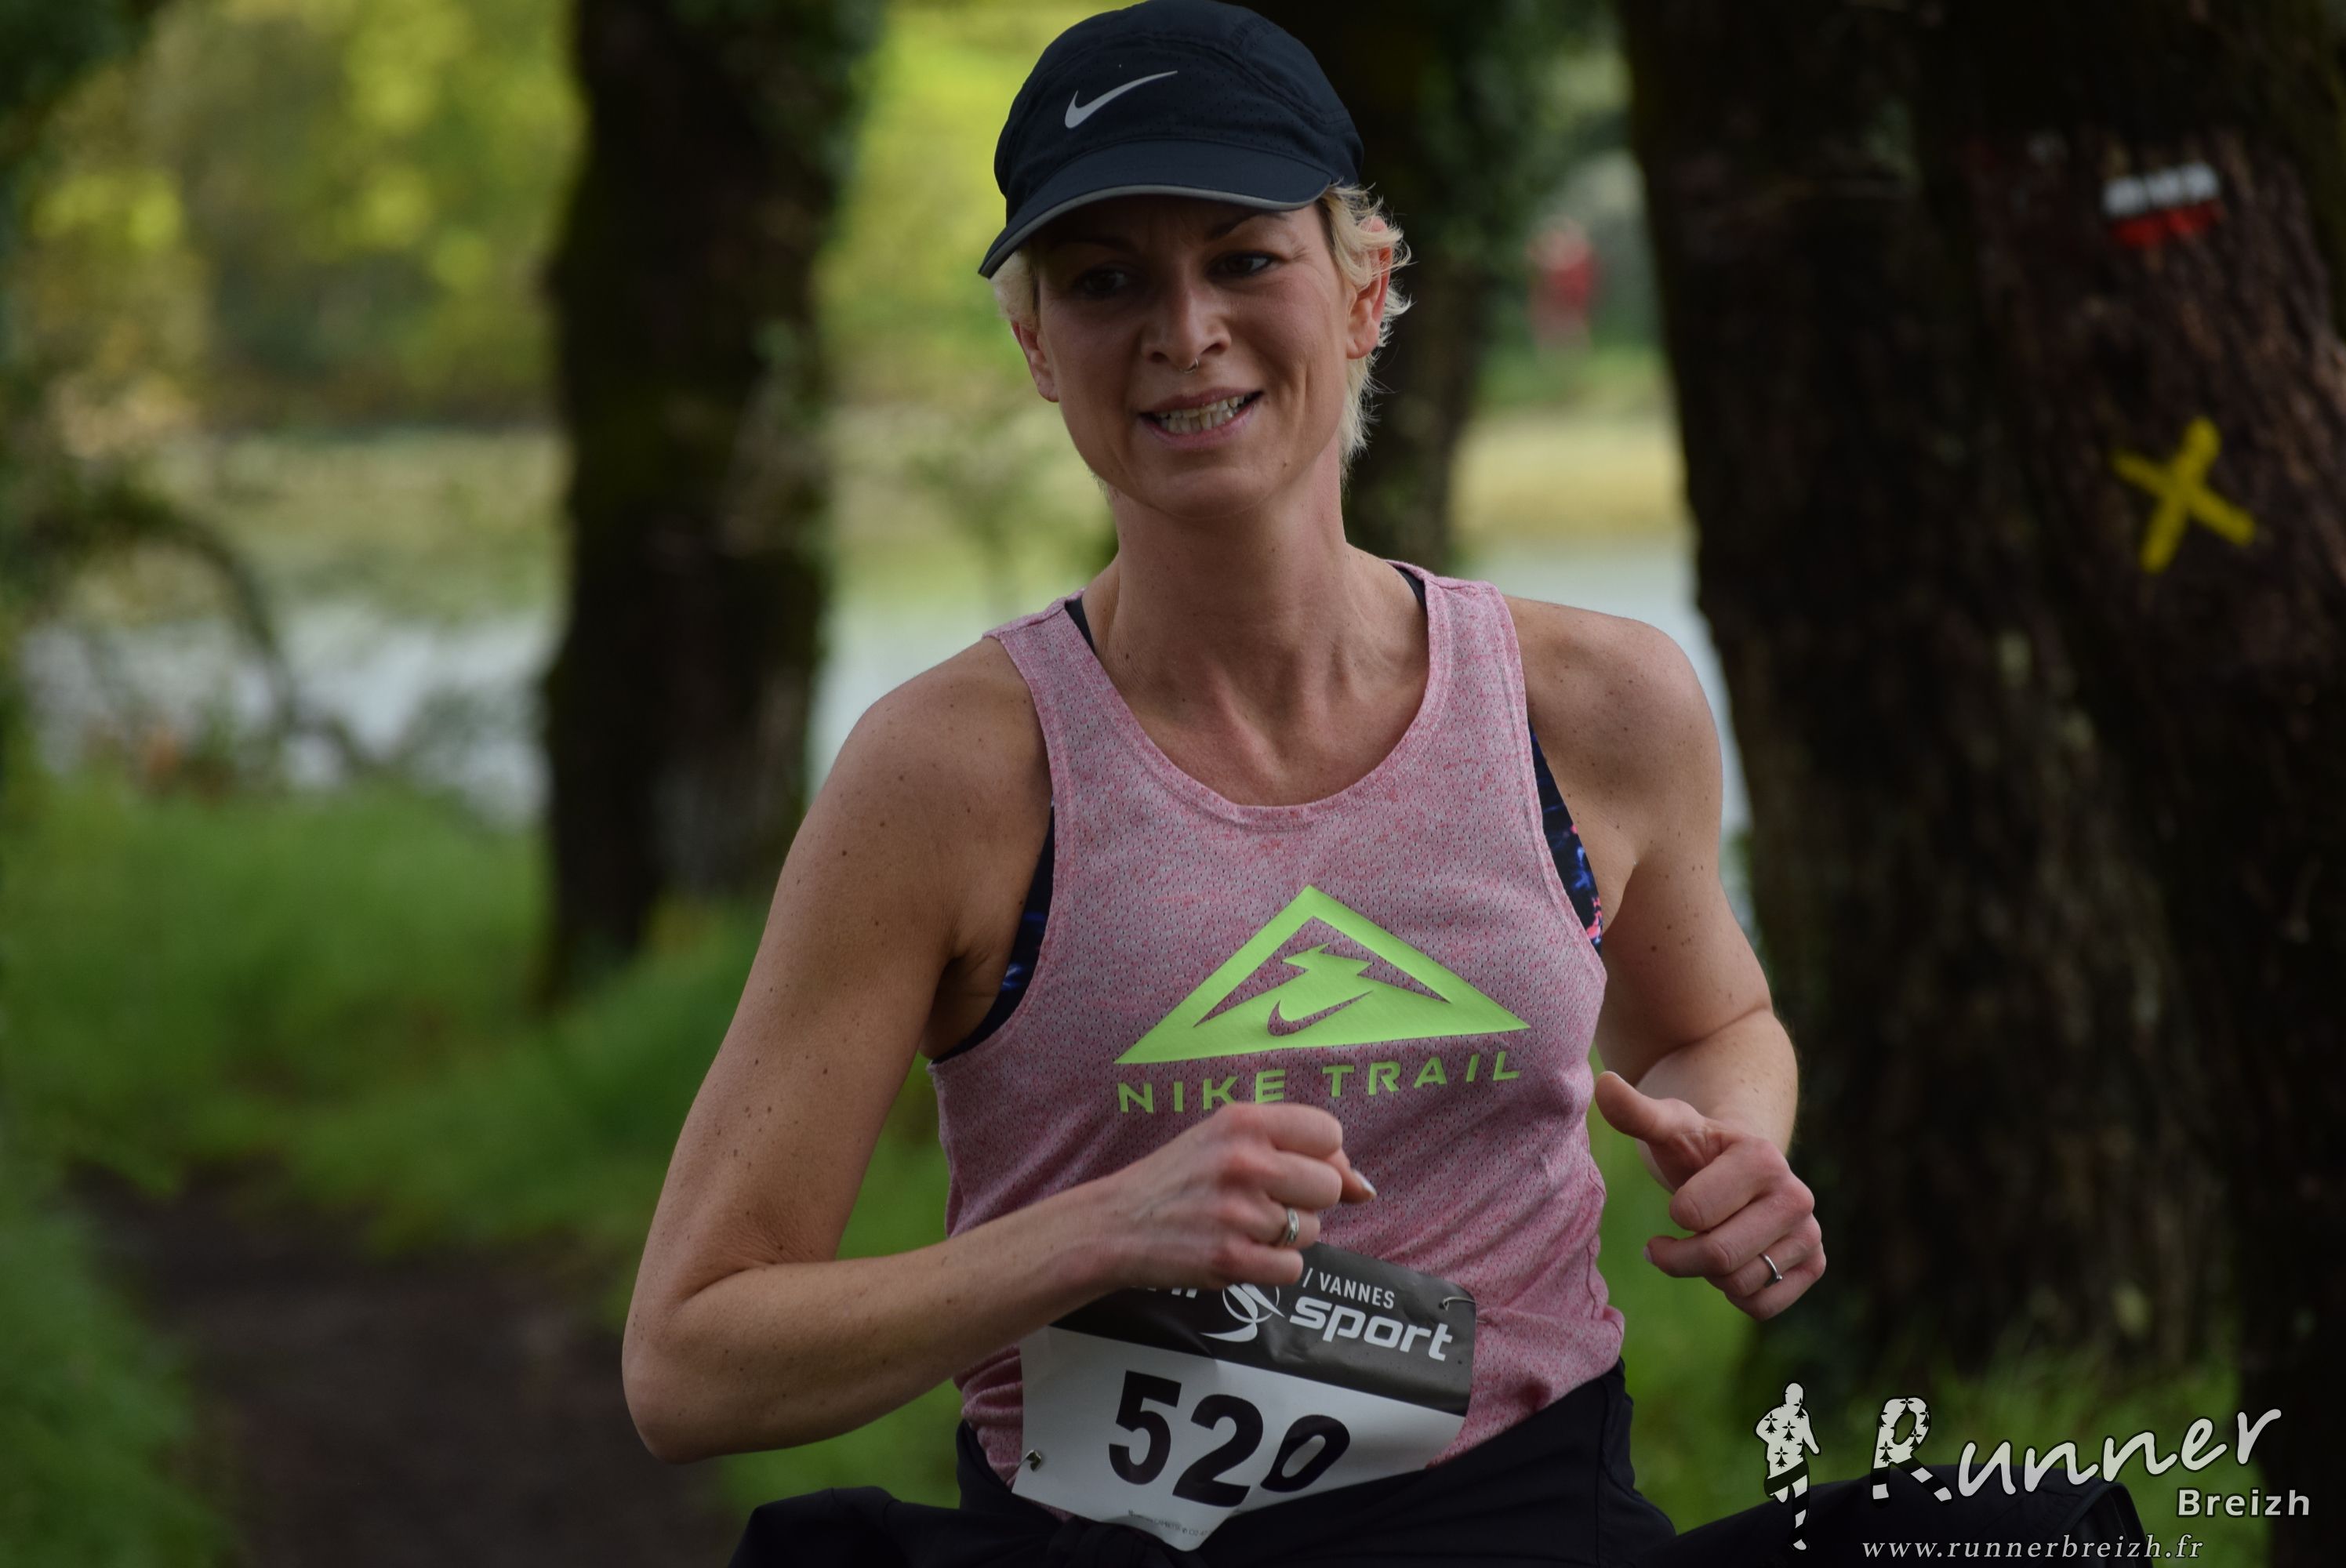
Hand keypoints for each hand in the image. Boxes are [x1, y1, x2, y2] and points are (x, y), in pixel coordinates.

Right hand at [1103, 1102, 1375, 1292]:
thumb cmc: (1180, 1178)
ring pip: (1311, 1231)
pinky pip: (1292, 1269)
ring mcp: (1238, 1212)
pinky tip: (1241, 1251)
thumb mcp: (1229, 1140)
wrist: (1117, 1224)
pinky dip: (1272, 1267)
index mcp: (1243, 1121)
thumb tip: (1365, 1189)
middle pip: (1328, 1186)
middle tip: (1263, 1201)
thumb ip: (1298, 1152)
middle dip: (1305, 1201)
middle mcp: (1244, 1161)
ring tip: (1242, 1225)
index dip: (1319, 1157)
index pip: (1329, 1134)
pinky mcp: (1231, 1259)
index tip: (1292, 1168)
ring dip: (1285, 1236)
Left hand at [1592, 1069, 1822, 1320]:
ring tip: (1712, 1241)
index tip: (1678, 1204)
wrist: (1740, 1170)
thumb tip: (1603, 1084)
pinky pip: (1762, 1307)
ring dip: (1709, 1275)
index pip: (1692, 1215)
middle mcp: (1797, 1196)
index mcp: (1761, 1158)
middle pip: (1718, 1257)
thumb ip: (1636, 1113)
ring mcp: (1810, 1232)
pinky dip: (1736, 1295)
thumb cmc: (1697, 1148)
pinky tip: (1733, 1264)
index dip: (1675, 1214)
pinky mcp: (1815, 1264)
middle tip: (1674, 1241)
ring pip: (1740, 1286)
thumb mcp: (1669, 1128)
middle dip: (1682, 1257)